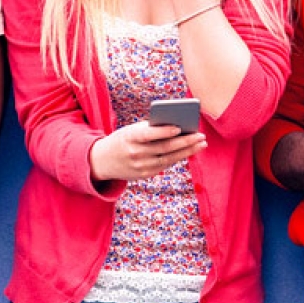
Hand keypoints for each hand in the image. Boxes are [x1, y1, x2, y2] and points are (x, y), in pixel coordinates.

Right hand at [90, 122, 206, 182]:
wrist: (103, 161)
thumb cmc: (123, 140)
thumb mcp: (131, 131)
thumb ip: (150, 129)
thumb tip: (178, 128)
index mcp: (130, 138)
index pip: (149, 135)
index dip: (164, 132)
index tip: (179, 127)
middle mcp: (135, 153)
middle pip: (165, 148)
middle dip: (185, 142)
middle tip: (201, 136)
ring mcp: (140, 166)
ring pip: (169, 158)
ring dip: (187, 151)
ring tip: (201, 144)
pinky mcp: (145, 175)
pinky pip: (165, 165)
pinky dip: (178, 158)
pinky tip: (189, 152)